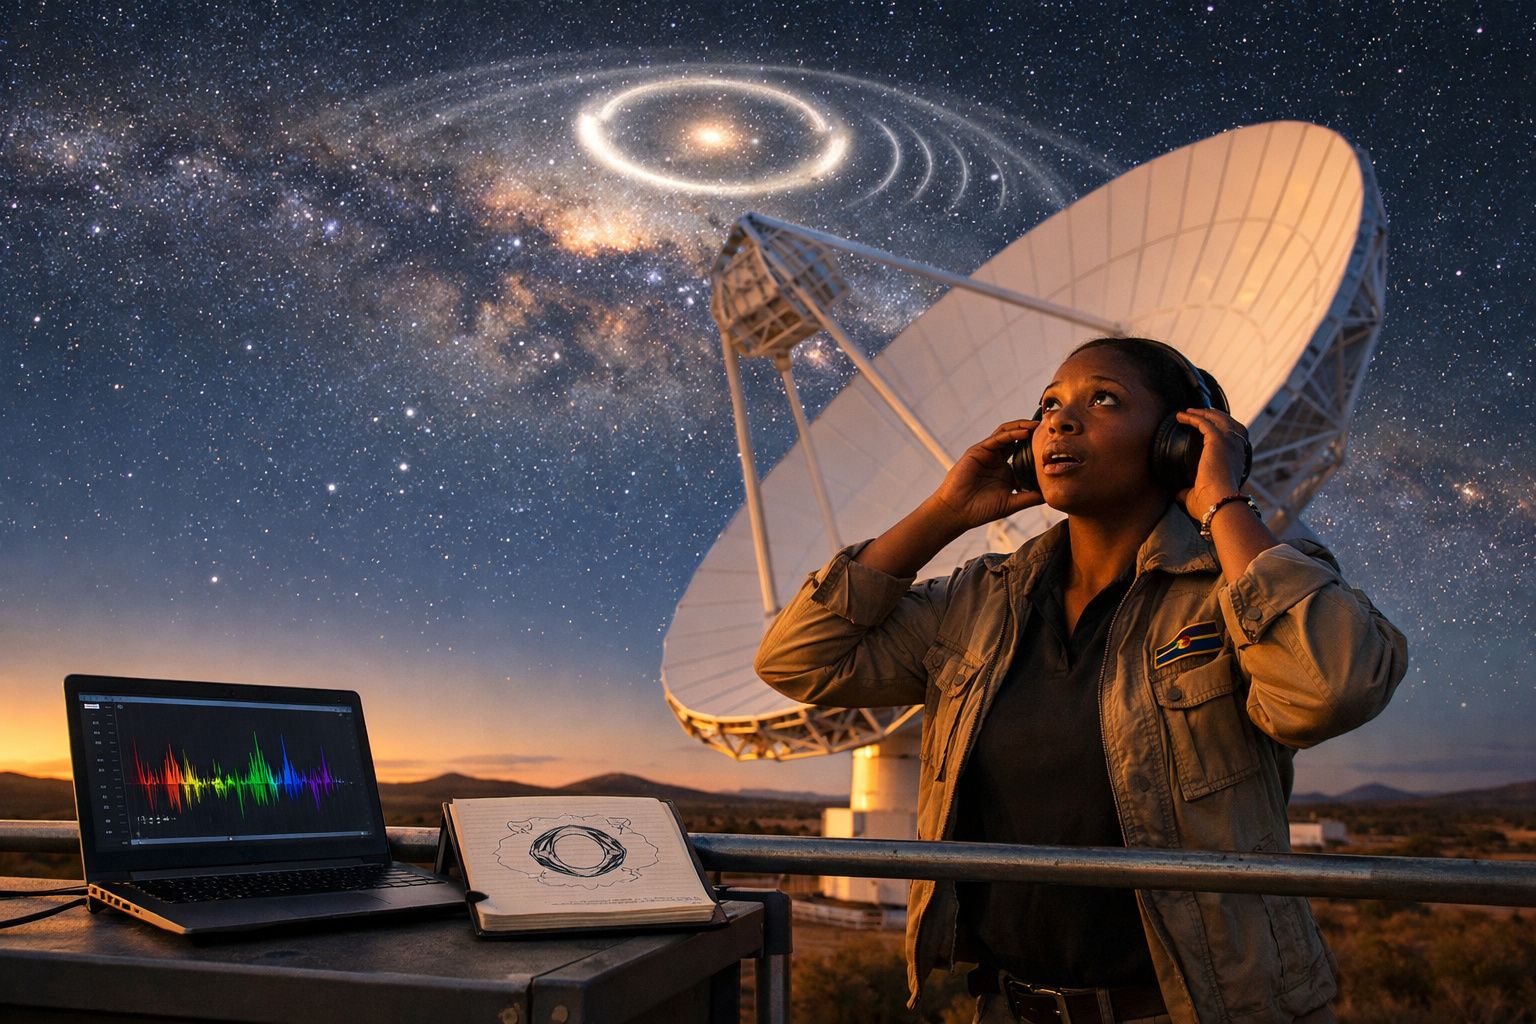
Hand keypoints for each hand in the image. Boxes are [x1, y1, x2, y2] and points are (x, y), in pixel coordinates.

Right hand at [926, 419, 1043, 531]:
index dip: (1037, 447)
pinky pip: (996, 439)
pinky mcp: (977, 451)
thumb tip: (1051, 495)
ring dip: (1022, 427)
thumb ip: (1030, 497)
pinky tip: (1023, 433)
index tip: (1054, 444)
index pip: (1024, 452)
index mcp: (1005, 470)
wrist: (958, 512)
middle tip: (1048, 428)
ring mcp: (987, 453)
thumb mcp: (1012, 503)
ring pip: (1006, 433)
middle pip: (1016, 438)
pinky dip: (1010, 434)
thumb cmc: (981, 510)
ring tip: (1037, 426)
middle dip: (1031, 431)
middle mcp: (996, 459)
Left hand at [1175, 408, 1251, 519]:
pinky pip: (1205, 422)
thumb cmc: (1211, 505)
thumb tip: (1178, 492)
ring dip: (1203, 413)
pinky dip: (1193, 417)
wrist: (1218, 503)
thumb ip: (1190, 491)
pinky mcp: (1218, 440)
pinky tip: (1181, 416)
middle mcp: (1236, 449)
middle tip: (1200, 412)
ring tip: (1188, 411)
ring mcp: (1229, 443)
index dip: (1224, 430)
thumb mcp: (1200, 495)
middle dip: (1215, 415)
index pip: (1234, 439)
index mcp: (1237, 461)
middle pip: (1229, 423)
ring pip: (1218, 418)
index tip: (1211, 426)